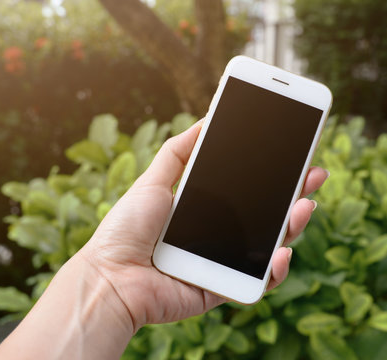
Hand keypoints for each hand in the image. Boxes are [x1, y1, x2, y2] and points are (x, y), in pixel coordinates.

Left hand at [80, 119, 328, 331]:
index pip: (246, 190)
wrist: (108, 276)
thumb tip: (204, 121)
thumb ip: (178, 152)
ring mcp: (221, 262)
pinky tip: (282, 253)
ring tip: (305, 205)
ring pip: (267, 246)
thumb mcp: (152, 181)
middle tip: (313, 173)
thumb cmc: (126, 228)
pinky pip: (256, 282)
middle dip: (292, 195)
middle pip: (263, 215)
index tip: (292, 154)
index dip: (270, 175)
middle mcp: (216, 235)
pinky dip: (274, 271)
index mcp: (204, 210)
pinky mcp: (222, 289)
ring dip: (292, 226)